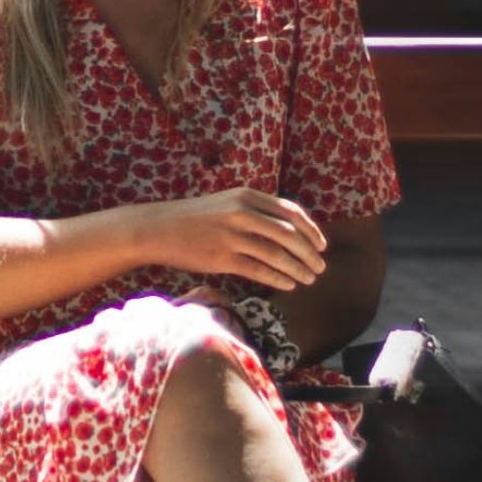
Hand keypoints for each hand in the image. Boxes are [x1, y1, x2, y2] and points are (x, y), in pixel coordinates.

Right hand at [137, 187, 327, 292]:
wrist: (160, 228)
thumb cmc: (196, 218)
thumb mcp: (228, 203)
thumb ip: (257, 211)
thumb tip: (291, 229)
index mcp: (247, 197)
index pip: (291, 212)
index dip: (311, 230)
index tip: (322, 245)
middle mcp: (242, 213)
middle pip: (289, 234)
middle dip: (310, 253)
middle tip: (321, 267)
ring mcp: (232, 236)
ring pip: (276, 254)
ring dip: (298, 268)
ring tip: (309, 279)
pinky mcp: (222, 258)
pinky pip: (258, 270)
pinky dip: (278, 278)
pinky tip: (289, 284)